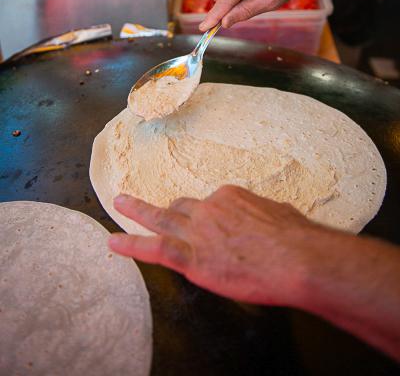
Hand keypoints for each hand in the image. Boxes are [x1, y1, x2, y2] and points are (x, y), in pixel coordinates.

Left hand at [109, 185, 322, 305]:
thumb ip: (264, 215)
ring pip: (161, 219)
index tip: (212, 226)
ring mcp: (198, 232)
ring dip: (137, 211)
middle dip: (166, 208)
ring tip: (120, 204)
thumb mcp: (280, 214)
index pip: (211, 205)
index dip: (208, 217)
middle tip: (149, 203)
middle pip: (181, 207)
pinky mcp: (193, 258)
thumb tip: (268, 218)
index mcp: (230, 198)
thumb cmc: (296, 237)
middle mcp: (209, 210)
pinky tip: (114, 243)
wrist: (295, 257)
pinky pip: (155, 248)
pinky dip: (132, 245)